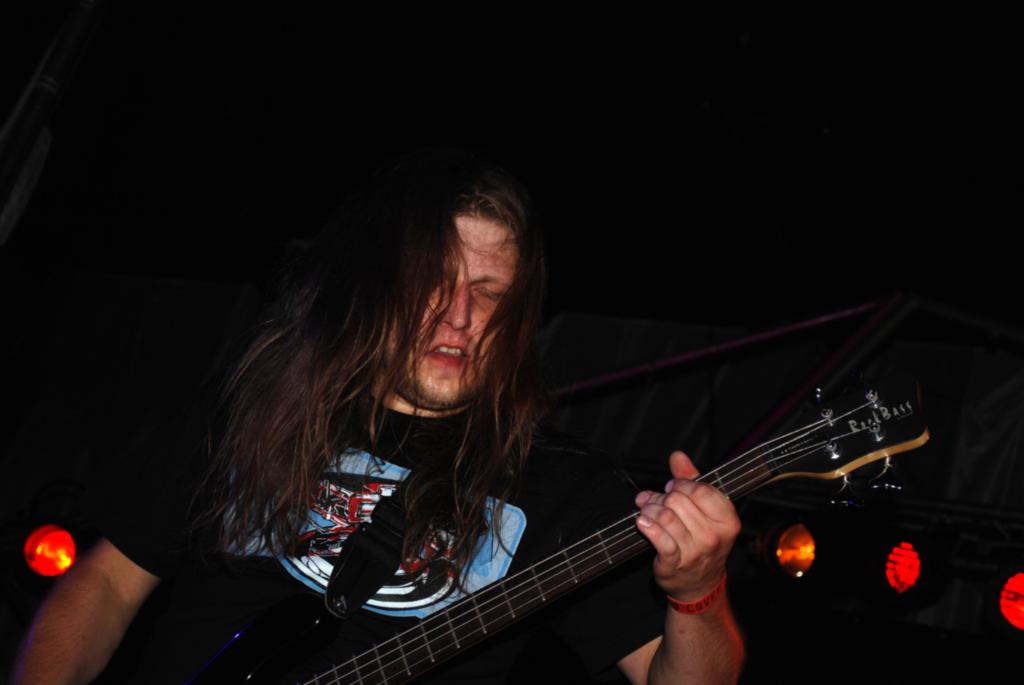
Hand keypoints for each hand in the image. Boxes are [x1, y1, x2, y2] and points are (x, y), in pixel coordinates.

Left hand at [634, 450, 740, 601]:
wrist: (699, 583)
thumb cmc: (702, 541)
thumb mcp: (705, 511)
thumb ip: (692, 480)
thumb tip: (678, 456)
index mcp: (727, 520)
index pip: (701, 490)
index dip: (681, 484)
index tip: (672, 487)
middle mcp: (714, 536)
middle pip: (678, 501)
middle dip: (661, 496)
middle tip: (656, 500)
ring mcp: (695, 551)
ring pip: (665, 516)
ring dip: (650, 509)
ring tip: (647, 510)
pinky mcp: (674, 562)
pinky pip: (657, 536)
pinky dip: (646, 526)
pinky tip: (642, 522)